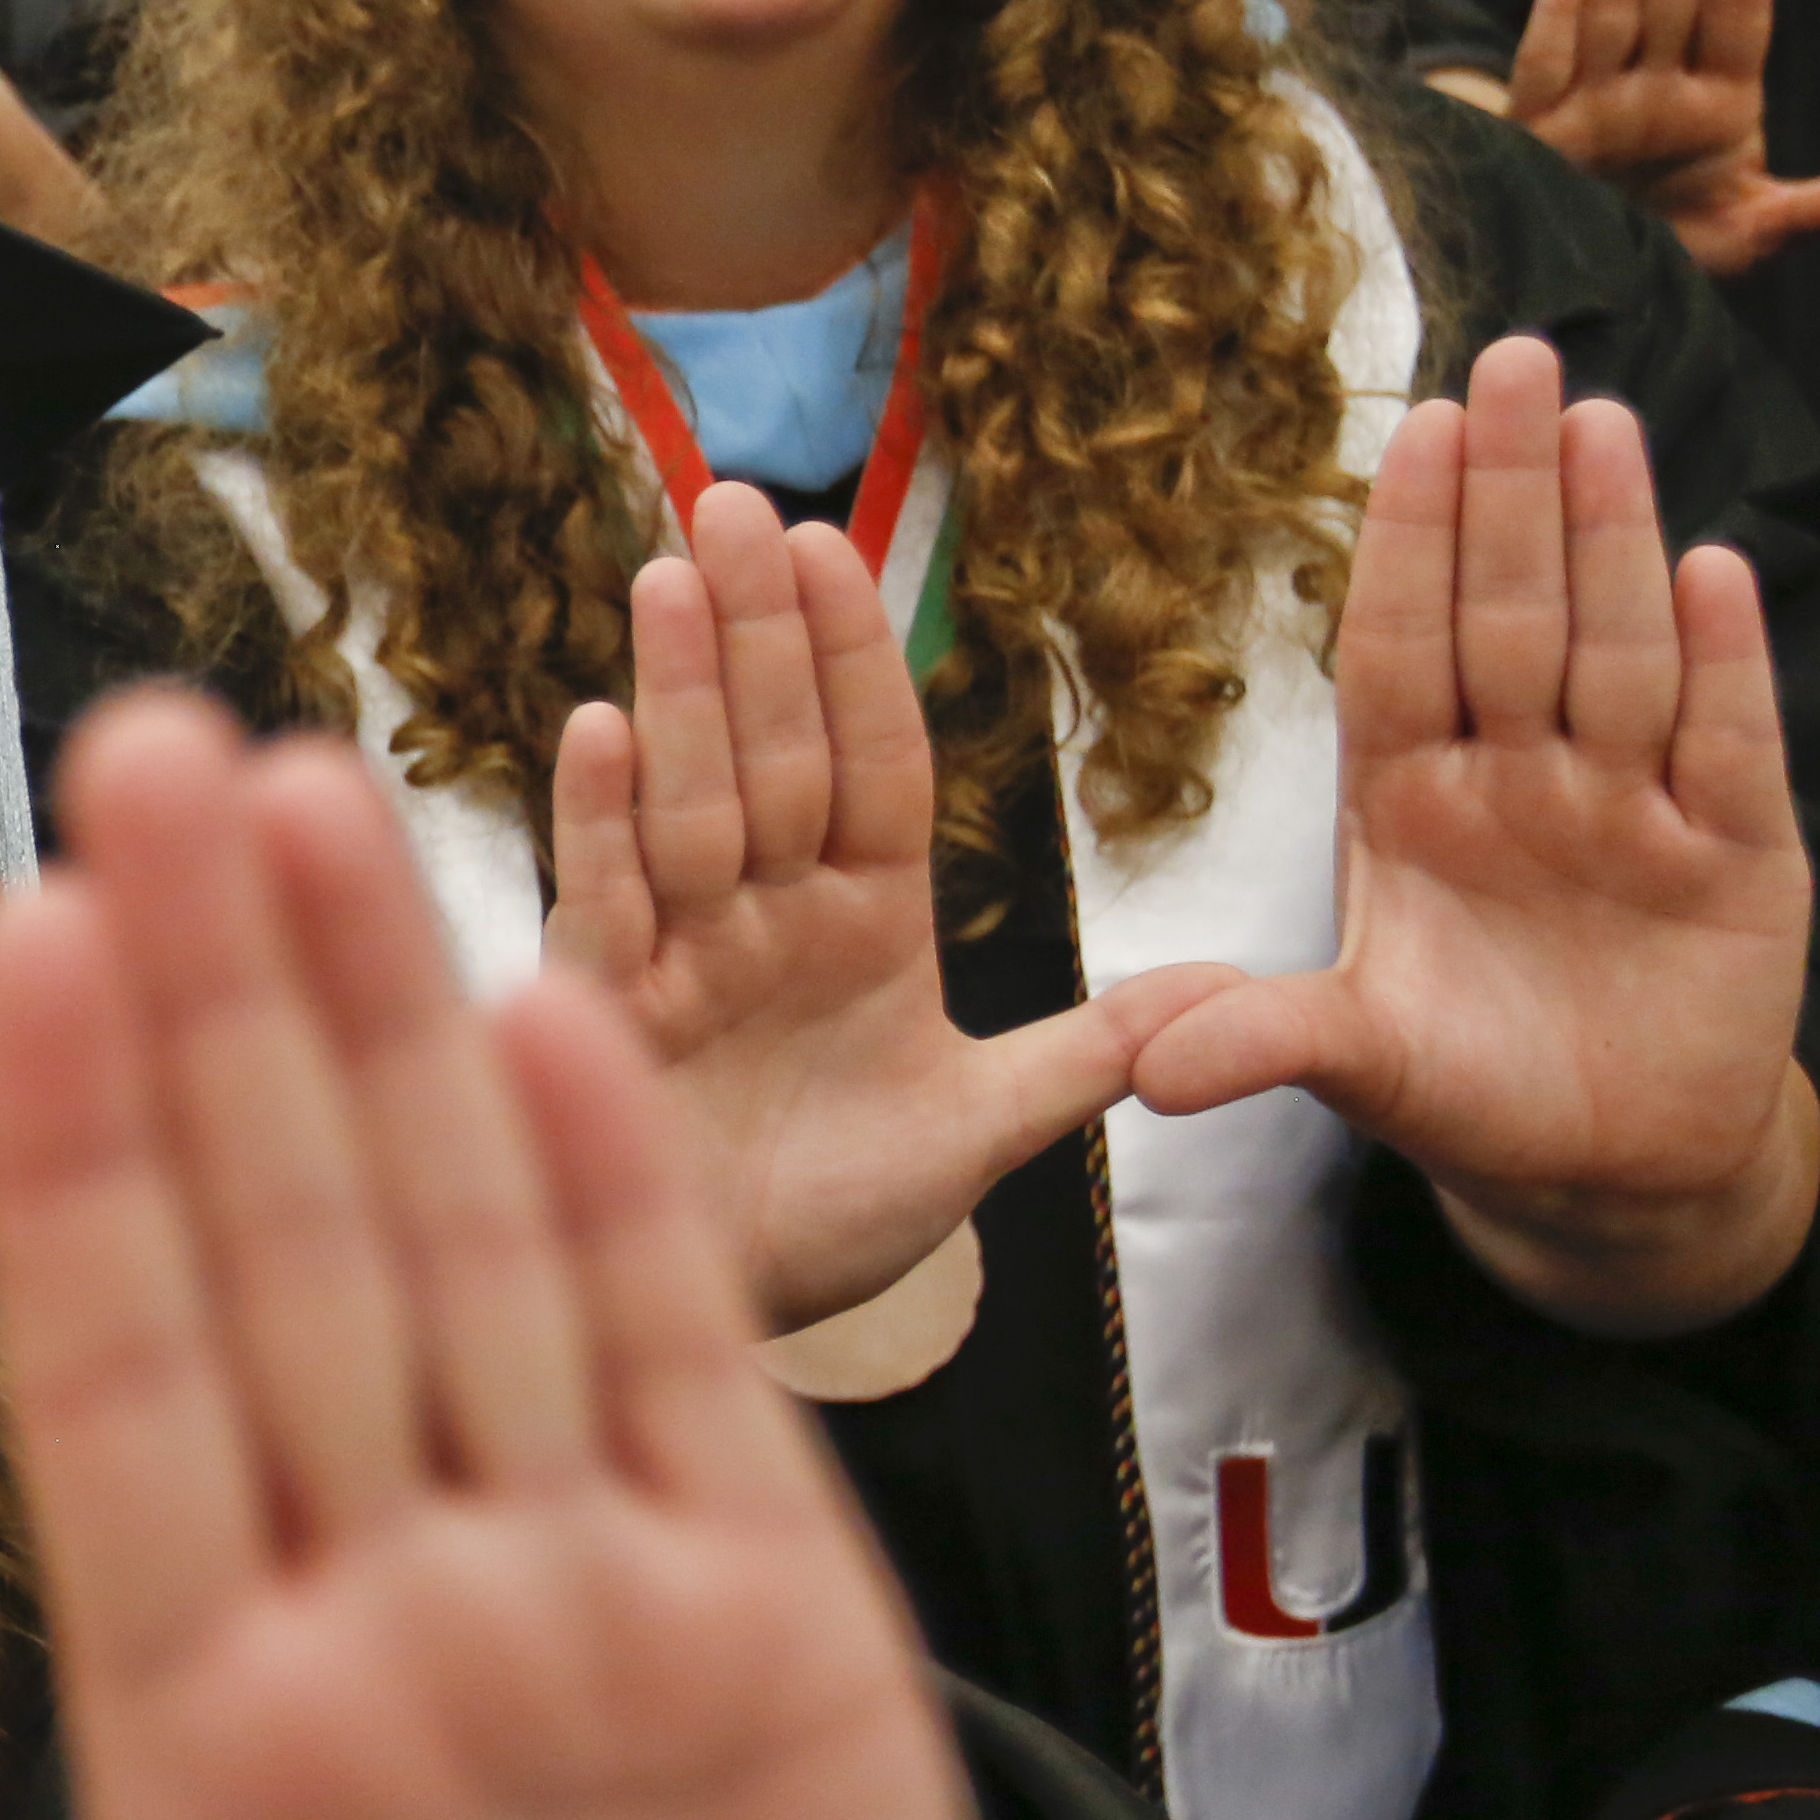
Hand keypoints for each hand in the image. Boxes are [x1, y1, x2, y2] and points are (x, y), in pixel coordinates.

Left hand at [0, 692, 1001, 1819]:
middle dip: (213, 1000)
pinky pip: (671, 1369)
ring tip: (310, 794)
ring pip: (461, 1249)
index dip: (72, 1159)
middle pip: (273, 1249)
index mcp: (197, 1713)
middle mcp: (369, 1599)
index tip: (11, 933)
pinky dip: (617, 1203)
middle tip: (137, 733)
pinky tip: (537, 1016)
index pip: (111, 1379)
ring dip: (388, 1026)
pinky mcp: (763, 1614)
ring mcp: (562, 1586)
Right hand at [548, 489, 1216, 1330]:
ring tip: (670, 575)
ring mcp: (680, 958)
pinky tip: (594, 727)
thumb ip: (1081, 1058)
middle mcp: (765, 917)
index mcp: (863, 920)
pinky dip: (596, 819)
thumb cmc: (832, 1222)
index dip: (852, 657)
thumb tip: (1224, 996)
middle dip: (755, 628)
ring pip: (686, 803)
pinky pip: (602, 901)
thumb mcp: (977, 1134)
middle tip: (730, 499)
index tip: (832, 543)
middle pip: (770, 751)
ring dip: (680, 690)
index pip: (870, 762)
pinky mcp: (602, 1017)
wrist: (713, 1320)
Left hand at [1129, 336, 1817, 1335]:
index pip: (1403, 643)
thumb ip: (1264, 1045)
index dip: (1408, 540)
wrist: (1603, 1167)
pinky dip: (1725, 665)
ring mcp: (1632, 808)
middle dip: (1511, 492)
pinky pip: (1729, 745)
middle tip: (1515, 357)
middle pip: (1512, 613)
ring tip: (1601, 426)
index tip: (1414, 429)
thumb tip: (1148, 1073)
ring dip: (1612, 541)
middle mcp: (1521, 776)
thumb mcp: (1356, 1066)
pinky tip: (1716, 571)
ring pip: (1618, 651)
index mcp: (1410, 798)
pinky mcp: (1736, 860)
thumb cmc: (1466, 1083)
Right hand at [1502, 0, 1819, 273]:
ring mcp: (1589, 109)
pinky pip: (1546, 66)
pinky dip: (1558, 10)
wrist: (1576, 308)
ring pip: (1617, 5)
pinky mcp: (1532, 139)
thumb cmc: (1669, 259)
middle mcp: (1650, 92)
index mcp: (1715, 104)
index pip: (1736, 5)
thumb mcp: (1775, 229)